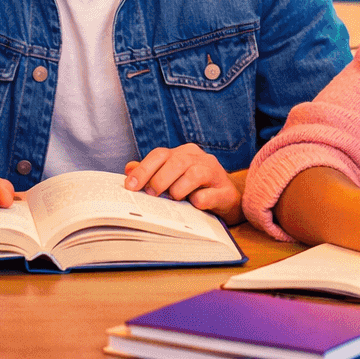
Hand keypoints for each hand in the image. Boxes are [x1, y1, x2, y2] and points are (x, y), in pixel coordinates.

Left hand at [125, 144, 242, 222]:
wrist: (230, 200)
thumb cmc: (197, 188)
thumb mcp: (173, 178)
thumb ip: (152, 172)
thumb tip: (129, 169)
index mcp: (185, 153)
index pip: (160, 155)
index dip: (143, 169)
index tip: (130, 186)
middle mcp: (200, 158)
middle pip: (176, 162)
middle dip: (159, 180)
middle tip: (151, 195)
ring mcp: (215, 173)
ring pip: (193, 174)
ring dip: (178, 190)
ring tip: (174, 200)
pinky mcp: (226, 192)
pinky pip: (208, 195)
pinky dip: (198, 201)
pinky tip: (193, 205)